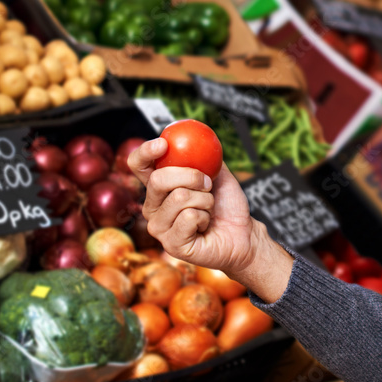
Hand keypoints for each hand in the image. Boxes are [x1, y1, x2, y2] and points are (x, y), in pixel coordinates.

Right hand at [127, 138, 293, 300]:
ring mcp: (159, 227)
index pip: (139, 165)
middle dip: (191, 176)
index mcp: (159, 187)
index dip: (145, 152)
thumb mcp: (217, 173)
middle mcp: (153, 207)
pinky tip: (205, 226)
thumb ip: (203, 155)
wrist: (242, 232)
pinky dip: (205, 216)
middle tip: (208, 184)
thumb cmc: (227, 204)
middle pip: (159, 179)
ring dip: (205, 200)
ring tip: (208, 209)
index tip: (163, 144)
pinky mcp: (171, 244)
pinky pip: (189, 217)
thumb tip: (196, 137)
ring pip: (178, 198)